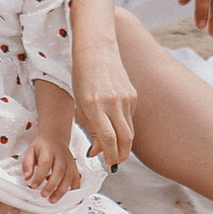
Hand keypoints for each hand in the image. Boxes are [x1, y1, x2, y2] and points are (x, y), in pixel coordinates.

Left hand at [21, 134, 79, 199]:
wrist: (55, 137)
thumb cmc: (42, 146)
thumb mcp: (30, 151)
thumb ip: (27, 164)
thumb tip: (27, 177)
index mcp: (48, 151)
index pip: (45, 164)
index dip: (40, 177)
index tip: (34, 186)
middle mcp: (61, 156)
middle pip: (59, 172)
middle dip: (52, 186)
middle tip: (44, 195)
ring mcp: (69, 162)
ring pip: (68, 177)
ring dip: (61, 190)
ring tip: (53, 200)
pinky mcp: (74, 167)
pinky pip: (76, 178)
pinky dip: (73, 188)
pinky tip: (68, 195)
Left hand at [68, 41, 136, 168]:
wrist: (96, 49)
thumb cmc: (82, 76)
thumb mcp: (79, 103)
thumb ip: (89, 128)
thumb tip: (97, 151)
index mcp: (93, 104)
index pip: (107, 138)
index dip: (110, 155)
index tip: (109, 165)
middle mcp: (112, 102)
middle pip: (125, 138)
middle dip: (121, 155)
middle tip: (116, 163)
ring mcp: (125, 98)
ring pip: (129, 130)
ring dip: (124, 144)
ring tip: (116, 151)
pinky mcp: (133, 94)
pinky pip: (130, 117)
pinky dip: (124, 126)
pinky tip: (116, 124)